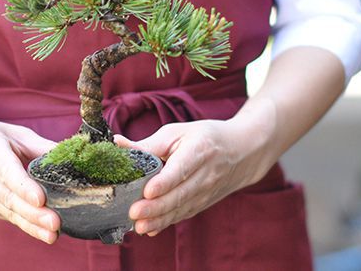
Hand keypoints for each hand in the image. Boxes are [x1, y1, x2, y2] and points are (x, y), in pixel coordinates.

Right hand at [0, 117, 60, 243]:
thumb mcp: (10, 133)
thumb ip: (39, 145)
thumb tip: (68, 155)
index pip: (6, 170)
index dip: (23, 186)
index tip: (40, 198)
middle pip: (9, 197)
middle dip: (33, 213)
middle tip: (55, 222)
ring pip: (9, 212)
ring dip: (32, 225)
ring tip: (54, 233)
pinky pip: (9, 217)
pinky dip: (28, 227)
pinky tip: (47, 233)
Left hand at [115, 114, 274, 235]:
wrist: (242, 151)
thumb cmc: (205, 137)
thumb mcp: (178, 132)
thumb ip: (149, 143)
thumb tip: (118, 144)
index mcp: (200, 150)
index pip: (181, 169)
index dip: (165, 182)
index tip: (148, 191)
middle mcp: (206, 174)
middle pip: (180, 194)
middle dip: (156, 206)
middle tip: (134, 212)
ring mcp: (207, 191)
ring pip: (181, 208)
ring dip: (159, 219)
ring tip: (138, 225)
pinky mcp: (204, 202)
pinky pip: (184, 214)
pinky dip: (167, 222)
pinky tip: (151, 228)